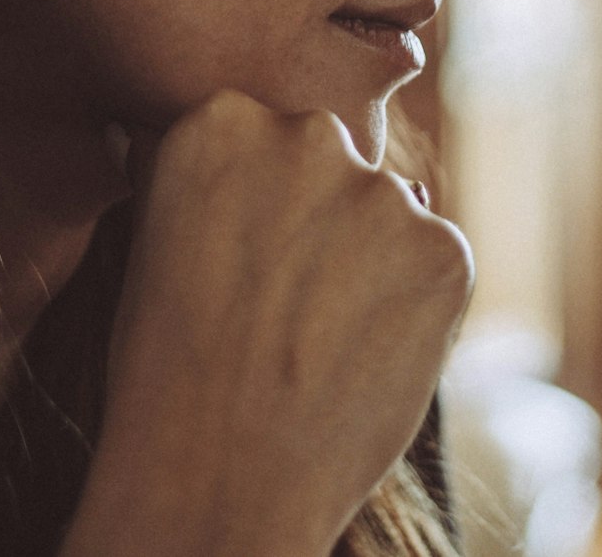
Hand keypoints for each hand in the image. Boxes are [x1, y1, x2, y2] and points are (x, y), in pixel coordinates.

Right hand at [60, 90, 472, 556]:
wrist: (216, 482)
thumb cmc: (167, 369)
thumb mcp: (156, 238)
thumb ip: (211, 177)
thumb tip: (239, 147)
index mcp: (222, 120)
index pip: (260, 134)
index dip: (255, 203)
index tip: (240, 257)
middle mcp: (306, 133)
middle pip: (328, 159)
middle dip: (318, 215)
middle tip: (284, 301)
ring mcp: (381, 189)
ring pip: (386, 210)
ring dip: (368, 259)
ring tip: (317, 340)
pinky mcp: (444, 249)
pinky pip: (432, 260)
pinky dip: (414, 304)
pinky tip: (362, 356)